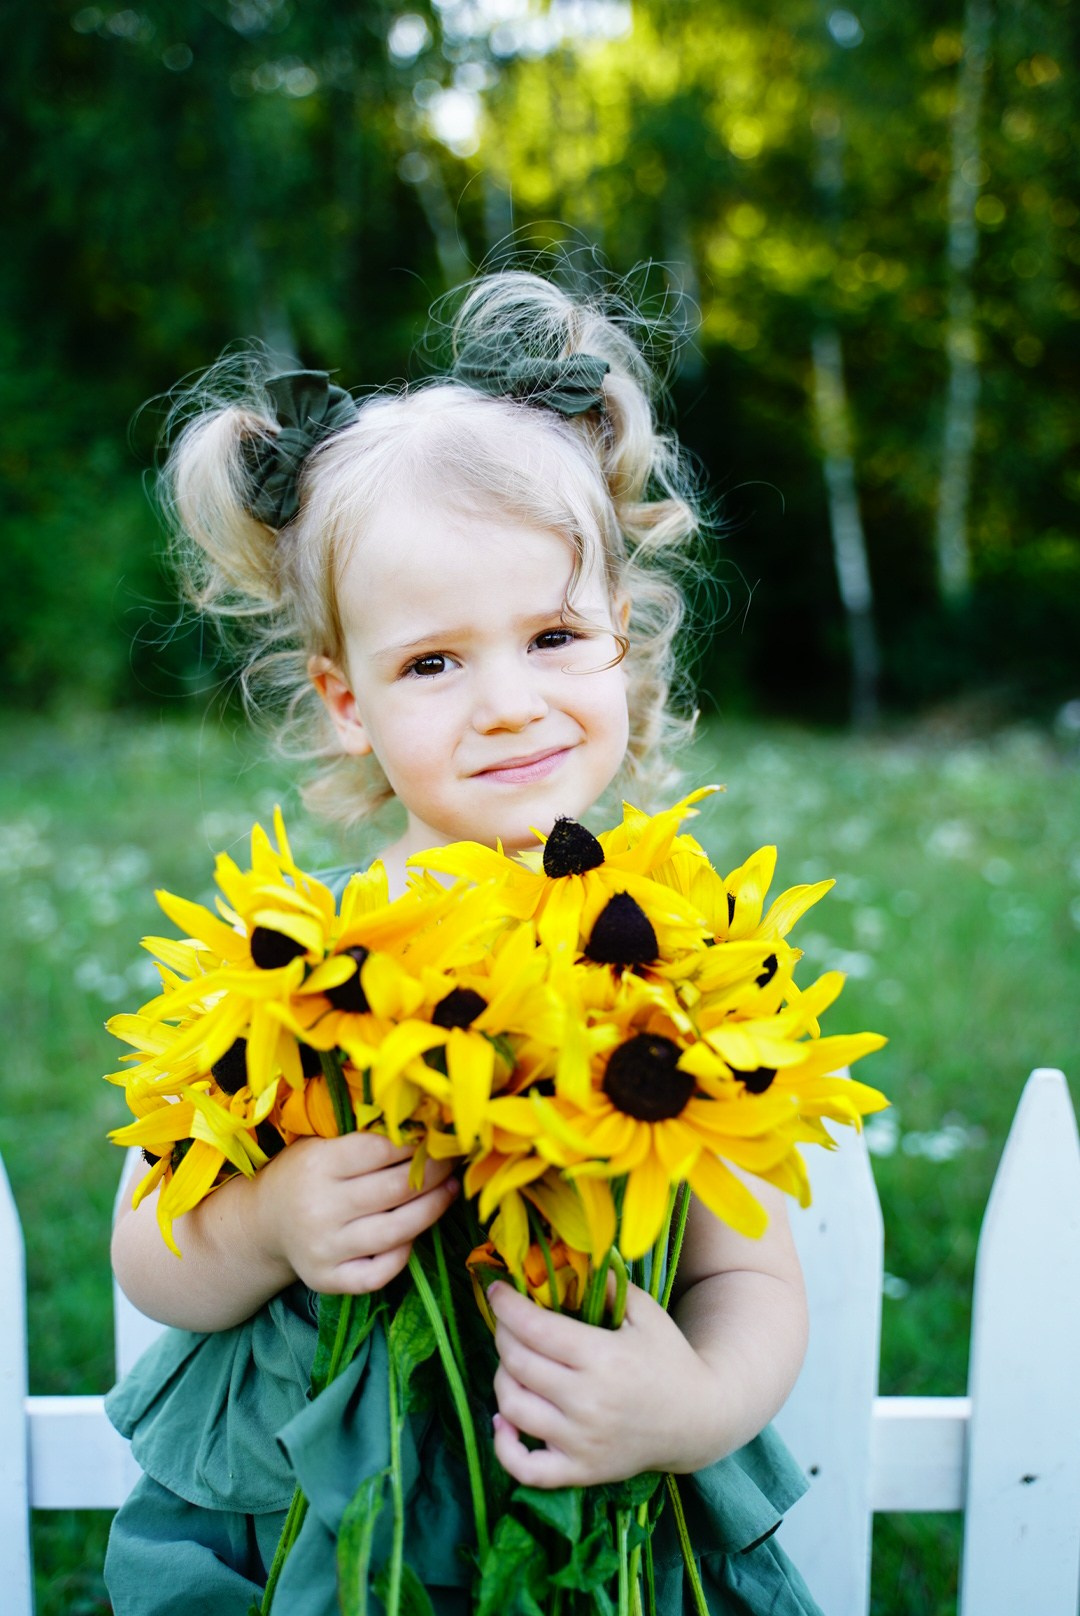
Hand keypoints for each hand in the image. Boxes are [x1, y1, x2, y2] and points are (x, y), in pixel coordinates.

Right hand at [253, 1133, 458, 1295]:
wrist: (264, 1223)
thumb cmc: (304, 1173)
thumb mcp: (320, 1142)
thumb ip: (363, 1136)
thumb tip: (425, 1123)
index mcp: (317, 1165)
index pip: (380, 1150)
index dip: (416, 1143)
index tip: (438, 1135)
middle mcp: (319, 1208)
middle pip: (395, 1190)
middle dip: (434, 1172)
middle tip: (452, 1160)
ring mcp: (323, 1249)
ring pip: (396, 1232)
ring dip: (432, 1209)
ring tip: (450, 1191)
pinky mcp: (327, 1280)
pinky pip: (379, 1273)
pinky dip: (403, 1255)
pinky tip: (415, 1234)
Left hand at [488, 1280, 724, 1488]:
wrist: (698, 1421)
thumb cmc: (669, 1359)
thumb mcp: (647, 1314)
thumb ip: (608, 1285)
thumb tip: (568, 1260)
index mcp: (603, 1357)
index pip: (535, 1328)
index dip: (507, 1307)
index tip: (496, 1291)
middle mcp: (588, 1402)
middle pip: (518, 1364)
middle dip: (502, 1335)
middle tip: (506, 1322)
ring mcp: (581, 1441)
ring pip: (513, 1408)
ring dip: (502, 1378)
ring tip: (512, 1363)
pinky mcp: (580, 1471)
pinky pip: (525, 1468)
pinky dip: (504, 1446)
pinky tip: (504, 1420)